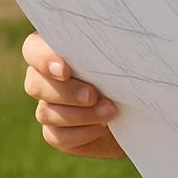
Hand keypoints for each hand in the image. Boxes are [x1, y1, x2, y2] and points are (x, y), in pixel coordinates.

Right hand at [22, 32, 126, 159]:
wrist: (145, 109)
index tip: (66, 70)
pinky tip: (102, 128)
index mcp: (60, 52)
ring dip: (79, 115)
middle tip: (93, 95)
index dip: (43, 59)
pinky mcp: (58, 132)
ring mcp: (50, 106)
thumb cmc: (134, 74)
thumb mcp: (127, 58)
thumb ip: (113, 49)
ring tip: (110, 112)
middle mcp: (48, 78)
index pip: (32, 49)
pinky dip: (81, 133)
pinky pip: (57, 135)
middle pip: (34, 84)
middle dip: (65, 92)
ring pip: (46, 112)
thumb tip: (118, 41)